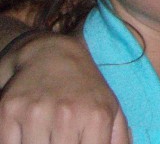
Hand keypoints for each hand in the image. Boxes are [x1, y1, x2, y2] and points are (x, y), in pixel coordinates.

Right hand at [0, 33, 129, 143]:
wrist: (50, 54)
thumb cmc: (85, 88)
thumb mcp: (111, 109)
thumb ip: (119, 139)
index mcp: (97, 116)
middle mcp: (67, 114)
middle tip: (61, 140)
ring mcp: (36, 112)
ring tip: (47, 137)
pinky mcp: (8, 110)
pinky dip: (15, 143)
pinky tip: (26, 135)